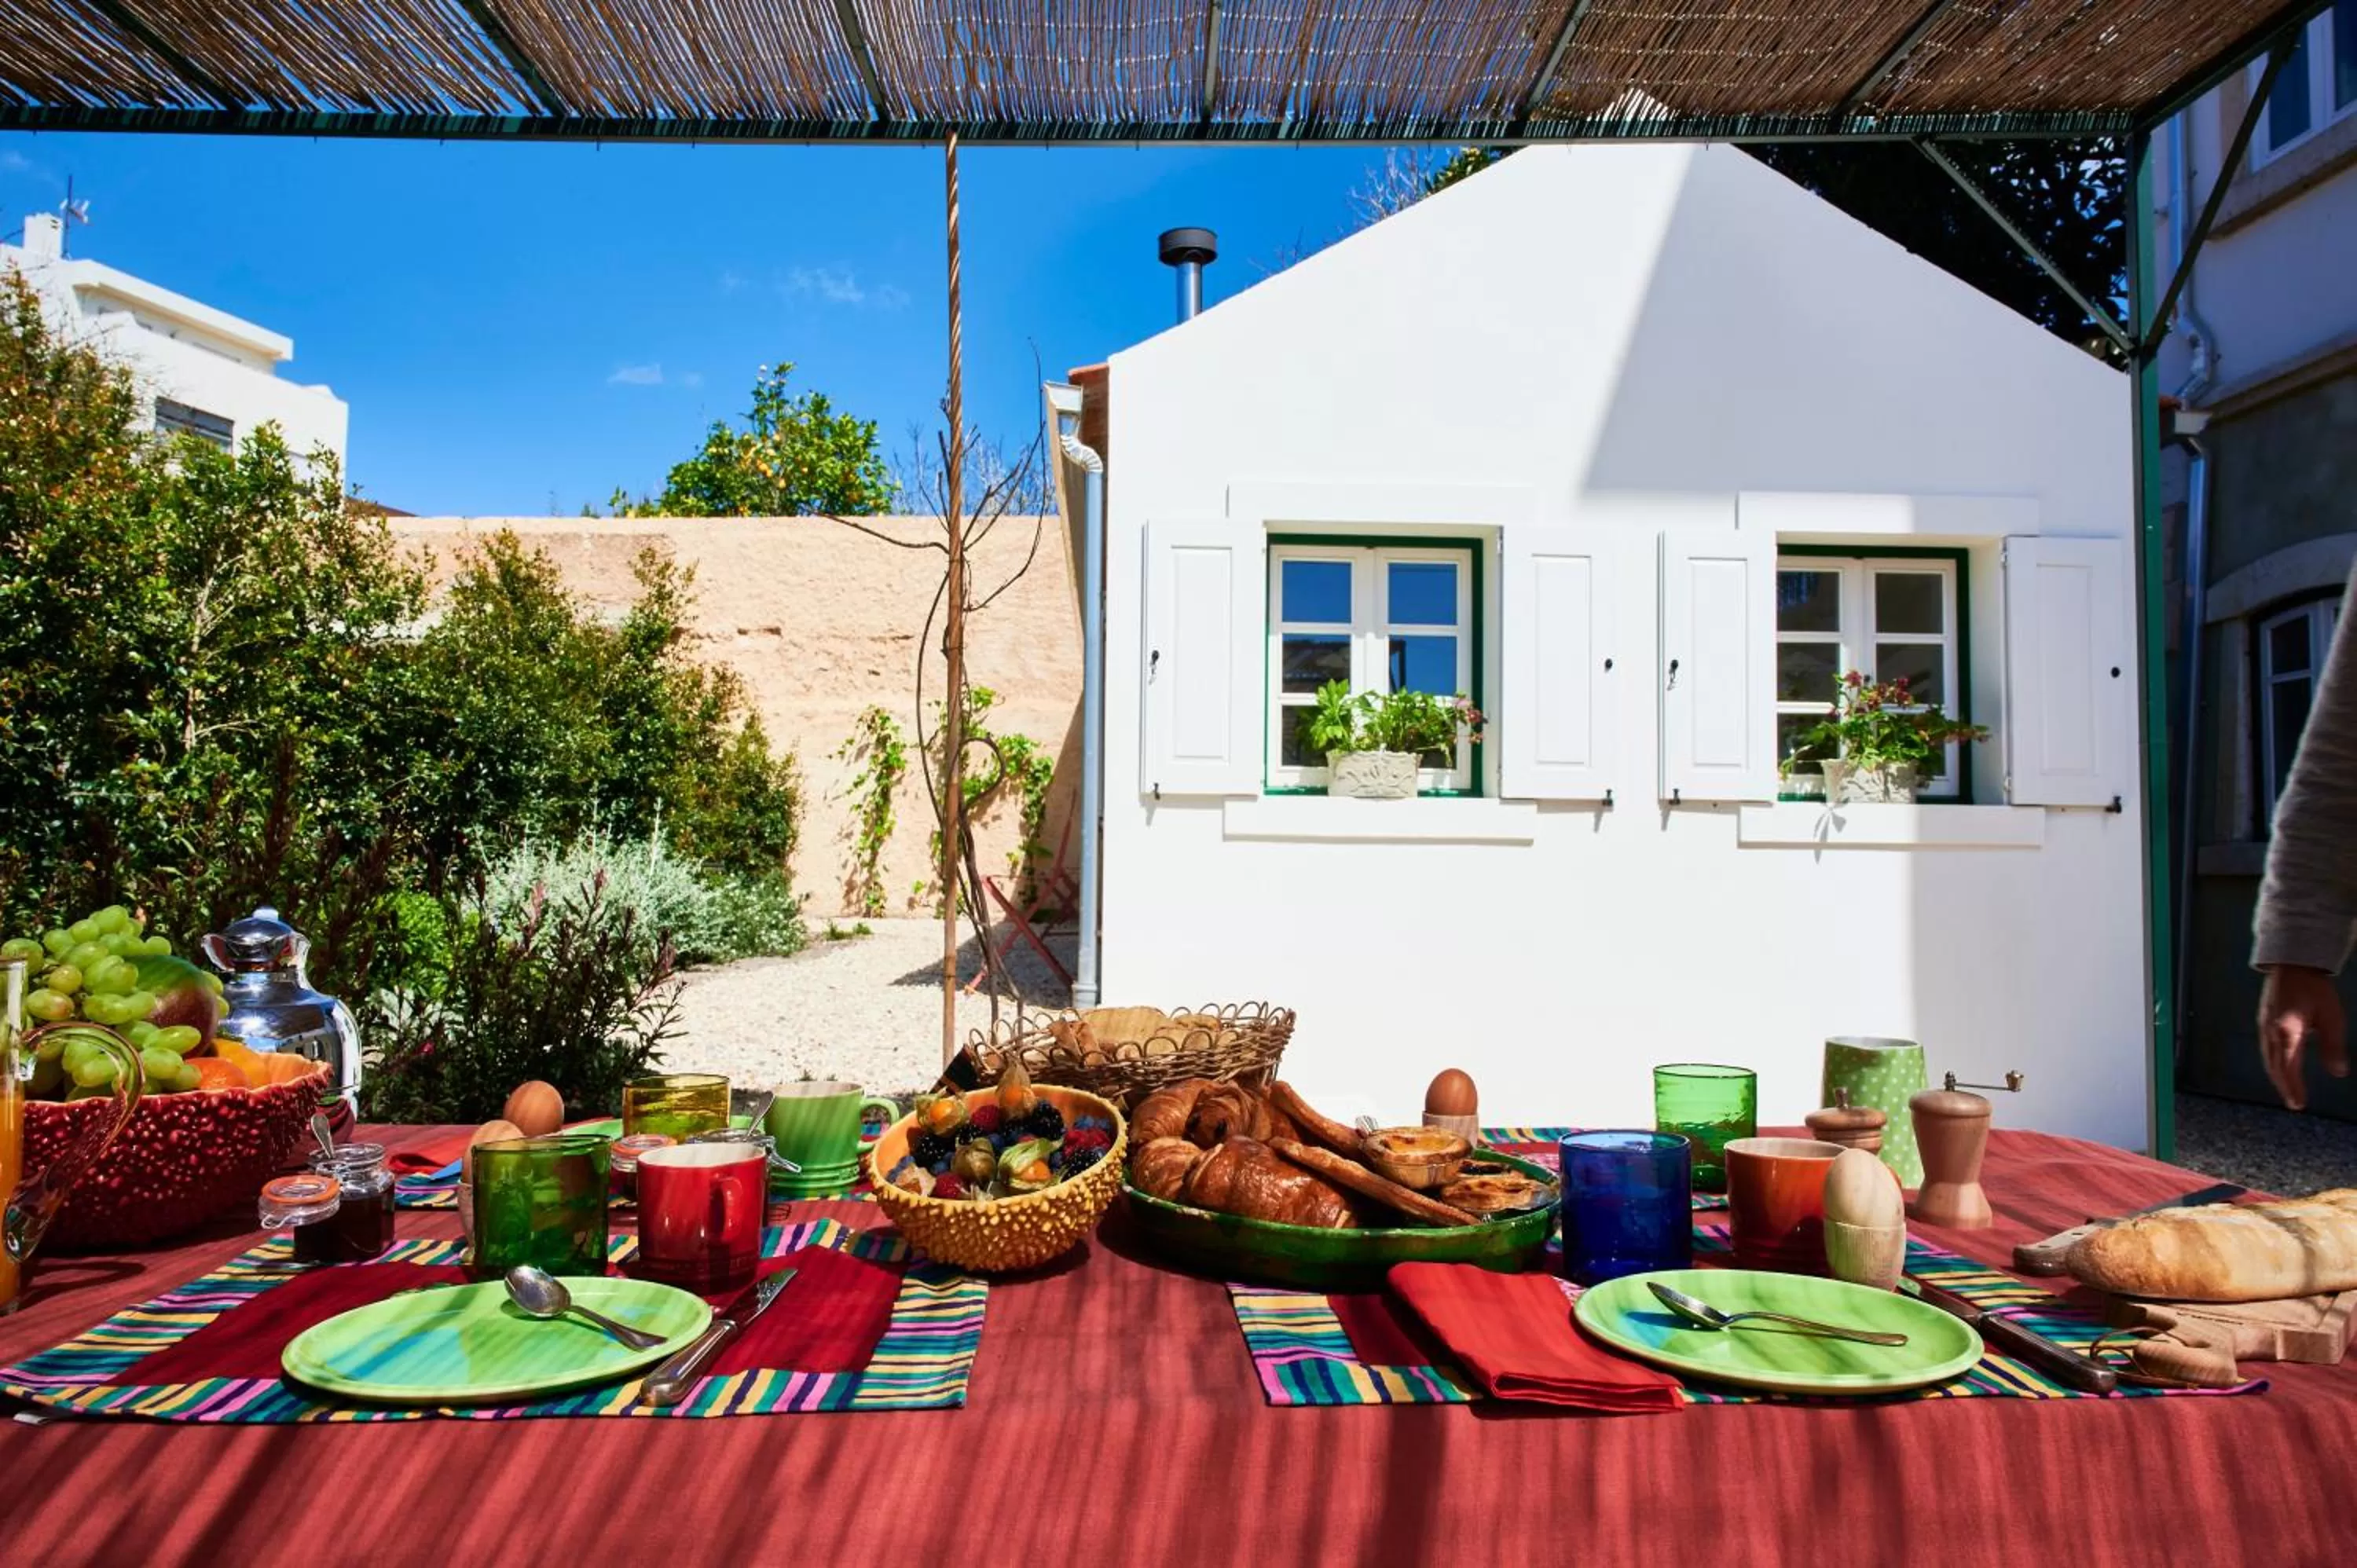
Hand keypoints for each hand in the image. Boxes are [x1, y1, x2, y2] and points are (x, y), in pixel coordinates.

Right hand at [2258, 965, 2349, 1109]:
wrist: (2292, 963)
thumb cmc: (2314, 988)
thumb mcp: (2331, 1017)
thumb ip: (2333, 1046)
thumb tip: (2338, 1072)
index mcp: (2288, 1032)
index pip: (2289, 1067)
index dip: (2293, 1087)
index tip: (2299, 1104)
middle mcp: (2271, 1032)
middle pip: (2275, 1066)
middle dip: (2284, 1086)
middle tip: (2294, 1103)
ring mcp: (2264, 1026)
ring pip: (2268, 1058)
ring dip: (2277, 1076)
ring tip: (2287, 1089)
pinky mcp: (2263, 1020)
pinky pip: (2265, 1048)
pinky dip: (2272, 1062)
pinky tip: (2278, 1064)